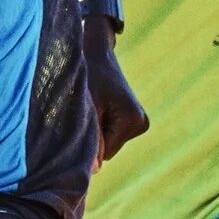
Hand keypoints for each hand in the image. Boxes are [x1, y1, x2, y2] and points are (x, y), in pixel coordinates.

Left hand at [85, 22, 146, 168]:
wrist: (95, 48)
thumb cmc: (86, 74)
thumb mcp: (84, 107)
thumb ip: (89, 139)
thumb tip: (94, 171)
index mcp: (133, 121)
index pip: (105, 153)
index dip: (87, 143)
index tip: (77, 123)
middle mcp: (142, 123)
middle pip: (108, 149)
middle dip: (93, 136)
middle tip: (83, 111)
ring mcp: (140, 121)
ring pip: (109, 142)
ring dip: (96, 130)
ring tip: (89, 106)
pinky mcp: (134, 118)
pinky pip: (112, 134)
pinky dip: (101, 125)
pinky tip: (97, 106)